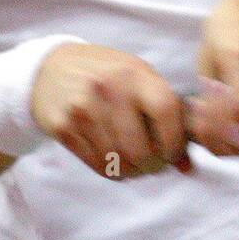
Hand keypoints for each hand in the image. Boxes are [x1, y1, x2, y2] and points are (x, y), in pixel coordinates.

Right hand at [31, 43, 191, 178]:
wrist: (51, 68)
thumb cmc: (106, 74)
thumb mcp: (138, 78)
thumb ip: (167, 113)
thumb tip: (187, 166)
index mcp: (134, 73)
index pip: (165, 111)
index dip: (175, 140)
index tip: (175, 151)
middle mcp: (108, 89)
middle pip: (140, 149)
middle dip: (153, 165)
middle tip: (155, 164)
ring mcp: (82, 109)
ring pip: (119, 162)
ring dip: (134, 171)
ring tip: (137, 163)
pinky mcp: (63, 127)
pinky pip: (98, 164)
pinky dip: (114, 170)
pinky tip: (117, 160)